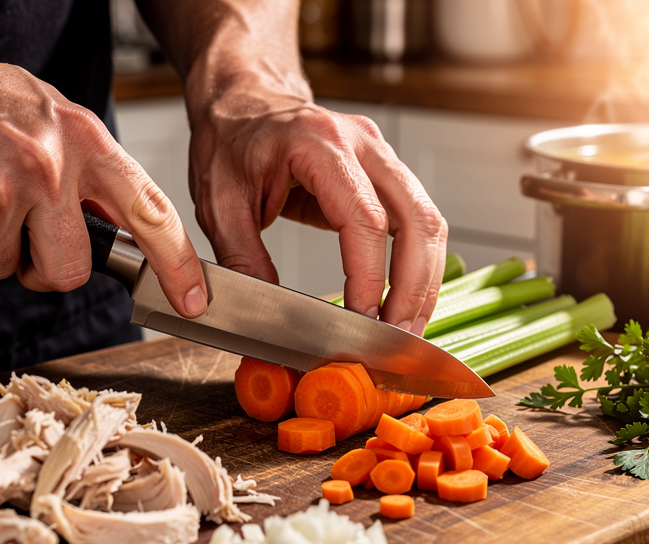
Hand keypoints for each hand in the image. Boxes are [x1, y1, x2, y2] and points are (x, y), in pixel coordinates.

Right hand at [0, 3, 207, 316]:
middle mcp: (51, 167)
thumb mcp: (52, 116)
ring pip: (5, 270)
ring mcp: (0, 190)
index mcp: (86, 142)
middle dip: (44, 272)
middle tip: (22, 241)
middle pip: (69, 272)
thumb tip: (125, 225)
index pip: (152, 214)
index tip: (193, 299)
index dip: (178, 265)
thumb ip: (90, 171)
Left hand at [188, 86, 447, 335]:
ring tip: (406, 326)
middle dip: (412, 287)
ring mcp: (382, 154)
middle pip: (416, 220)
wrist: (244, 102)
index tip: (363, 319)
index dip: (370, 276)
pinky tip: (405, 298)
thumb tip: (268, 316)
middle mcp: (362, 144)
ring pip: (429, 222)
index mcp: (318, 144)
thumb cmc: (231, 143)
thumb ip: (243, 260)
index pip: (365, 219)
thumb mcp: (219, 204)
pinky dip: (419, 264)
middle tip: (396, 336)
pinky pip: (419, 220)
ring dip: (424, 281)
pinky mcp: (387, 172)